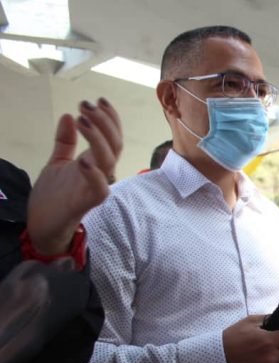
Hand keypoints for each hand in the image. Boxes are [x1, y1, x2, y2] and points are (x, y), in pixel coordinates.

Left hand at [27, 98, 122, 254]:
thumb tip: (67, 116)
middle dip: (104, 122)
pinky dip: (95, 174)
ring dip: (98, 138)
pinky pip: (100, 188)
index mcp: (95, 162)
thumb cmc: (54, 196)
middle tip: (85, 105)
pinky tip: (82, 160)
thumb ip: (65, 142)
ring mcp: (95, 187)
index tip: (98, 99)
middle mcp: (100, 173)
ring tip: (82, 119)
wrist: (42, 225)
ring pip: (109, 161)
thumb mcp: (57, 162)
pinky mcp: (87, 203)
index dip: (110, 118)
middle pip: (114, 145)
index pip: (112, 137)